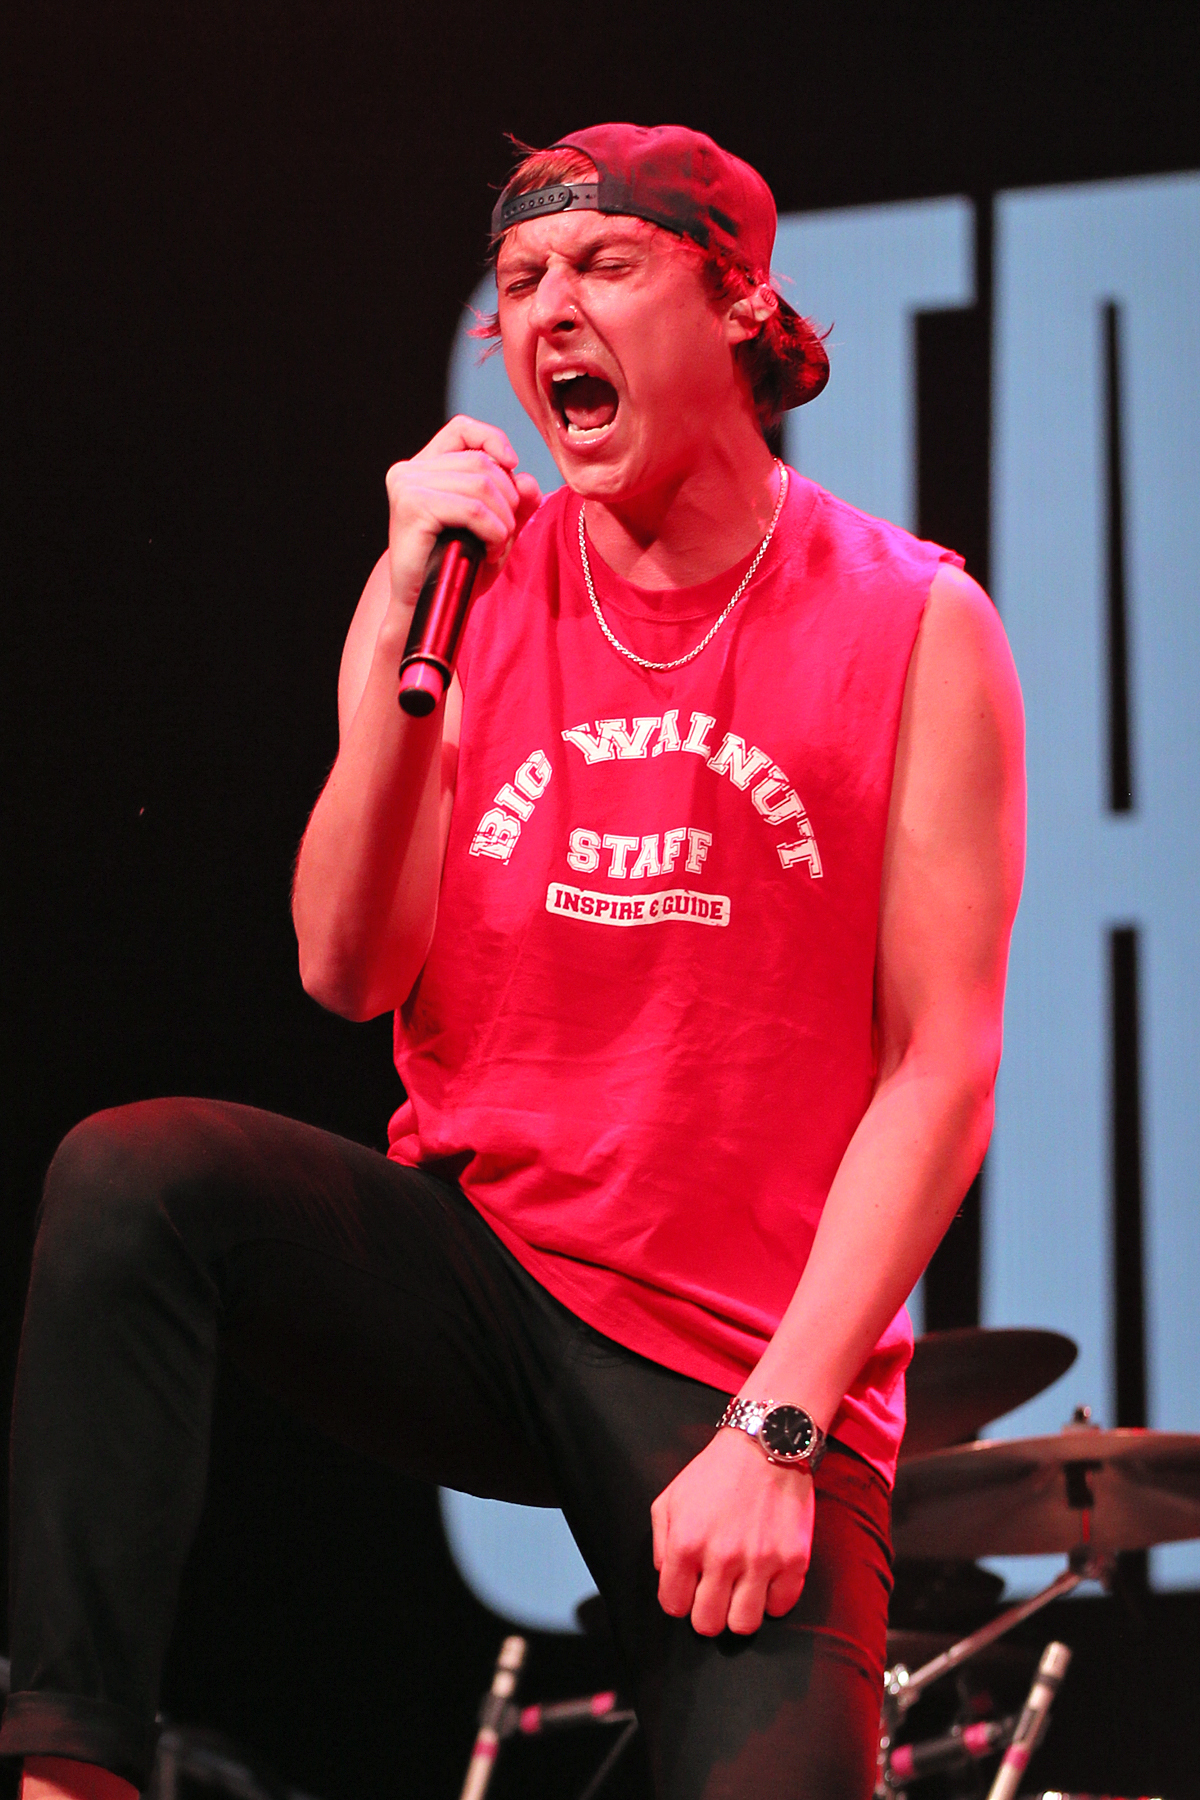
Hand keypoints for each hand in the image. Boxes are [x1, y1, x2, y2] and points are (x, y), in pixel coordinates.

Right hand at [385, 415, 541, 611]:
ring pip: (481, 484)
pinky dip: (493, 531)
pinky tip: (489, 550)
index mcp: (425, 467)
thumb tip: (529, 481)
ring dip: (503, 520)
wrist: (425, 608)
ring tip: (497, 547)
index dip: (493, 440)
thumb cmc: (456, 568)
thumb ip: (515, 503)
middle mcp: (410, 470)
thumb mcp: (494, 531)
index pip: (462, 430)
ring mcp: (407, 486)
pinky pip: (473, 508)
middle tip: (504, 536)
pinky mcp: (412, 506)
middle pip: (481, 462)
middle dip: (507, 499)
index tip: (513, 465)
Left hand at [650, 1426, 814, 1636]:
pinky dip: (772, 1598)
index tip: (689, 1588)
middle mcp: (723, 1558)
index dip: (680, 1599)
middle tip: (715, 1592)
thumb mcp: (671, 1498)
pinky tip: (766, 1577)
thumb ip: (661, 1543)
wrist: (766, 1445)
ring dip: (740, 1611)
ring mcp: (761, 1561)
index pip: (673, 1606)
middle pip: (708, 1624)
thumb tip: (667, 1578)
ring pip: (744, 1625)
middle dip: (707, 1612)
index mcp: (687, 1543)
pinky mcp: (793, 1560)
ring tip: (741, 1589)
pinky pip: (780, 1607)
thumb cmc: (716, 1472)